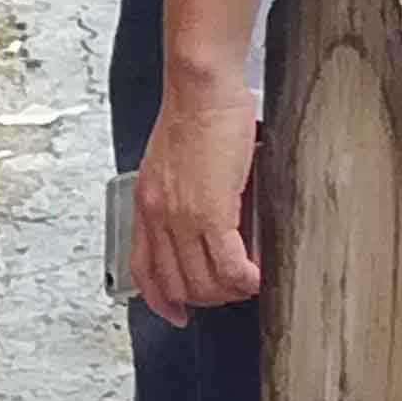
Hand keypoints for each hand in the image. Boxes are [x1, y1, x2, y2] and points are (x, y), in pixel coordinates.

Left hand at [127, 77, 264, 326]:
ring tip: (248, 281)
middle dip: (207, 298)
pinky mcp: (211, 213)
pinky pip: (229, 267)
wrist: (199, 89)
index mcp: (146, 204)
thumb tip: (205, 222)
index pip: (144, 268)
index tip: (174, 312)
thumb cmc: (193, 115)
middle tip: (231, 290)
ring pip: (205, 282)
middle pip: (177, 283)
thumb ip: (179, 196)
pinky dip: (246, 280)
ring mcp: (182, 217)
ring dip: (229, 291)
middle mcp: (158, 216)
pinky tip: (257, 276)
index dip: (160, 298)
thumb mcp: (171, 164)